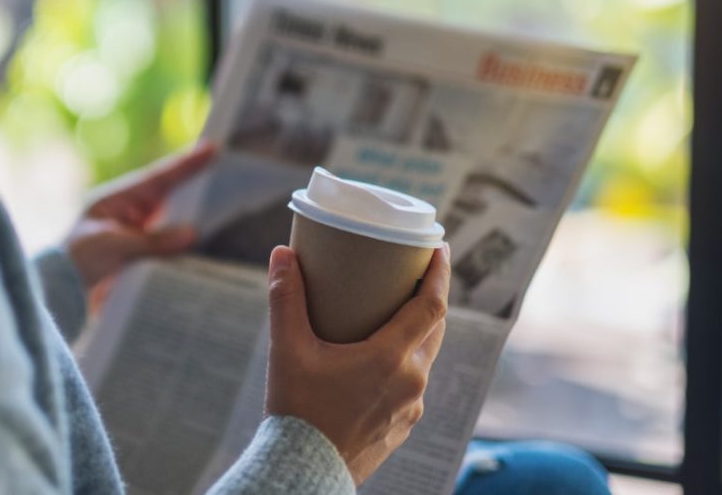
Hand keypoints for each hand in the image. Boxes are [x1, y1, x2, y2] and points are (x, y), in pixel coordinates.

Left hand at [64, 143, 215, 307]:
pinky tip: (206, 248)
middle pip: (170, 198)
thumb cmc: (74, 262)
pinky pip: (169, 249)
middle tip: (230, 175)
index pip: (158, 178)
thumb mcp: (112, 246)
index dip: (187, 164)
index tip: (213, 148)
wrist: (57, 296)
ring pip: (173, 224)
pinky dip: (185, 249)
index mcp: (117, 200)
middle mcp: (129, 214)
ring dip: (194, 222)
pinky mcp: (140, 259)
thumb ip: (153, 241)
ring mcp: (135, 236)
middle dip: (197, 189)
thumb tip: (192, 234)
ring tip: (227, 211)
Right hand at [264, 244, 449, 485]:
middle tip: (415, 274)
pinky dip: (404, 365)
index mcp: (392, 358)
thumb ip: (286, 298)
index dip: (440, 273)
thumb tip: (281, 252)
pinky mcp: (402, 428)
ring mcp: (411, 409)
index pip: (432, 305)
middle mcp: (412, 382)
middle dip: (429, 297)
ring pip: (424, 359)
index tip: (440, 248)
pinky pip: (412, 387)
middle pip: (434, 328)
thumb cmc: (296, 411)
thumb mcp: (287, 349)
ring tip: (394, 315)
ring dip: (416, 333)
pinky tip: (382, 361)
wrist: (303, 473)